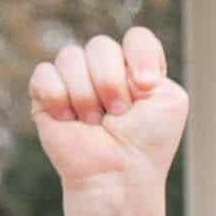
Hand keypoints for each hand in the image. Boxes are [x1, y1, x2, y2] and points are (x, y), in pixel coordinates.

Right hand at [28, 27, 185, 215]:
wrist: (118, 177)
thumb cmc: (147, 145)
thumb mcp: (170, 103)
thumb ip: (154, 66)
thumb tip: (119, 61)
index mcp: (136, 69)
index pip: (137, 38)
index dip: (139, 57)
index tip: (145, 86)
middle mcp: (105, 70)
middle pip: (101, 45)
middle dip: (111, 83)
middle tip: (118, 115)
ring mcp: (74, 79)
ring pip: (70, 56)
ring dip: (86, 96)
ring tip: (94, 124)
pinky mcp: (46, 94)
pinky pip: (45, 73)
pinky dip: (59, 100)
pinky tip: (69, 121)